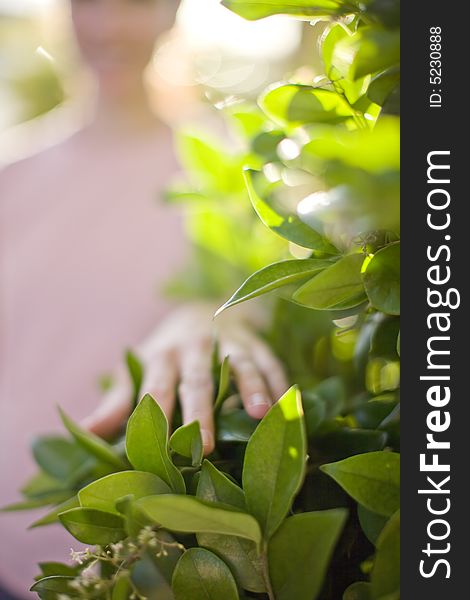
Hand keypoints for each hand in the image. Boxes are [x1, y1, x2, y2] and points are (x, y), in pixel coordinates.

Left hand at [81, 303, 287, 453]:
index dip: (159, 416)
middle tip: (206, 445)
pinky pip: (270, 360)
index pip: (157, 388)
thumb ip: (118, 401)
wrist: (199, 312)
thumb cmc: (164, 354)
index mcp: (162, 357)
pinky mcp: (255, 342)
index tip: (161, 447)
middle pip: (198, 379)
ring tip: (260, 413)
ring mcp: (228, 342)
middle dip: (202, 410)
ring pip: (240, 364)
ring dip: (250, 387)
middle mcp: (194, 346)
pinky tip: (287, 404)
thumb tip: (84, 431)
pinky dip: (279, 381)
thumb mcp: (137, 370)